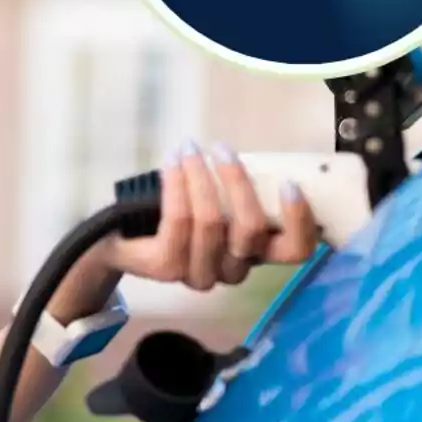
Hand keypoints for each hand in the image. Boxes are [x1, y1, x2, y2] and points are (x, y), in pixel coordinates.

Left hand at [102, 140, 319, 290]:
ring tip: (189, 148)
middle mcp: (233, 271)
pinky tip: (172, 162)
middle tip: (221, 149)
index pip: (295, 251)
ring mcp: (200, 273)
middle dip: (237, 181)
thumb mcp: (219, 198)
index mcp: (255, 254)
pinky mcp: (168, 268)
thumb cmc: (181, 209)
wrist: (122, 236)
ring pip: (212, 221)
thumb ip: (239, 188)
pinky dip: (177, 184)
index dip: (299, 220)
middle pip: (250, 229)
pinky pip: (178, 220)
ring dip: (201, 176)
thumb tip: (257, 155)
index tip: (289, 183)